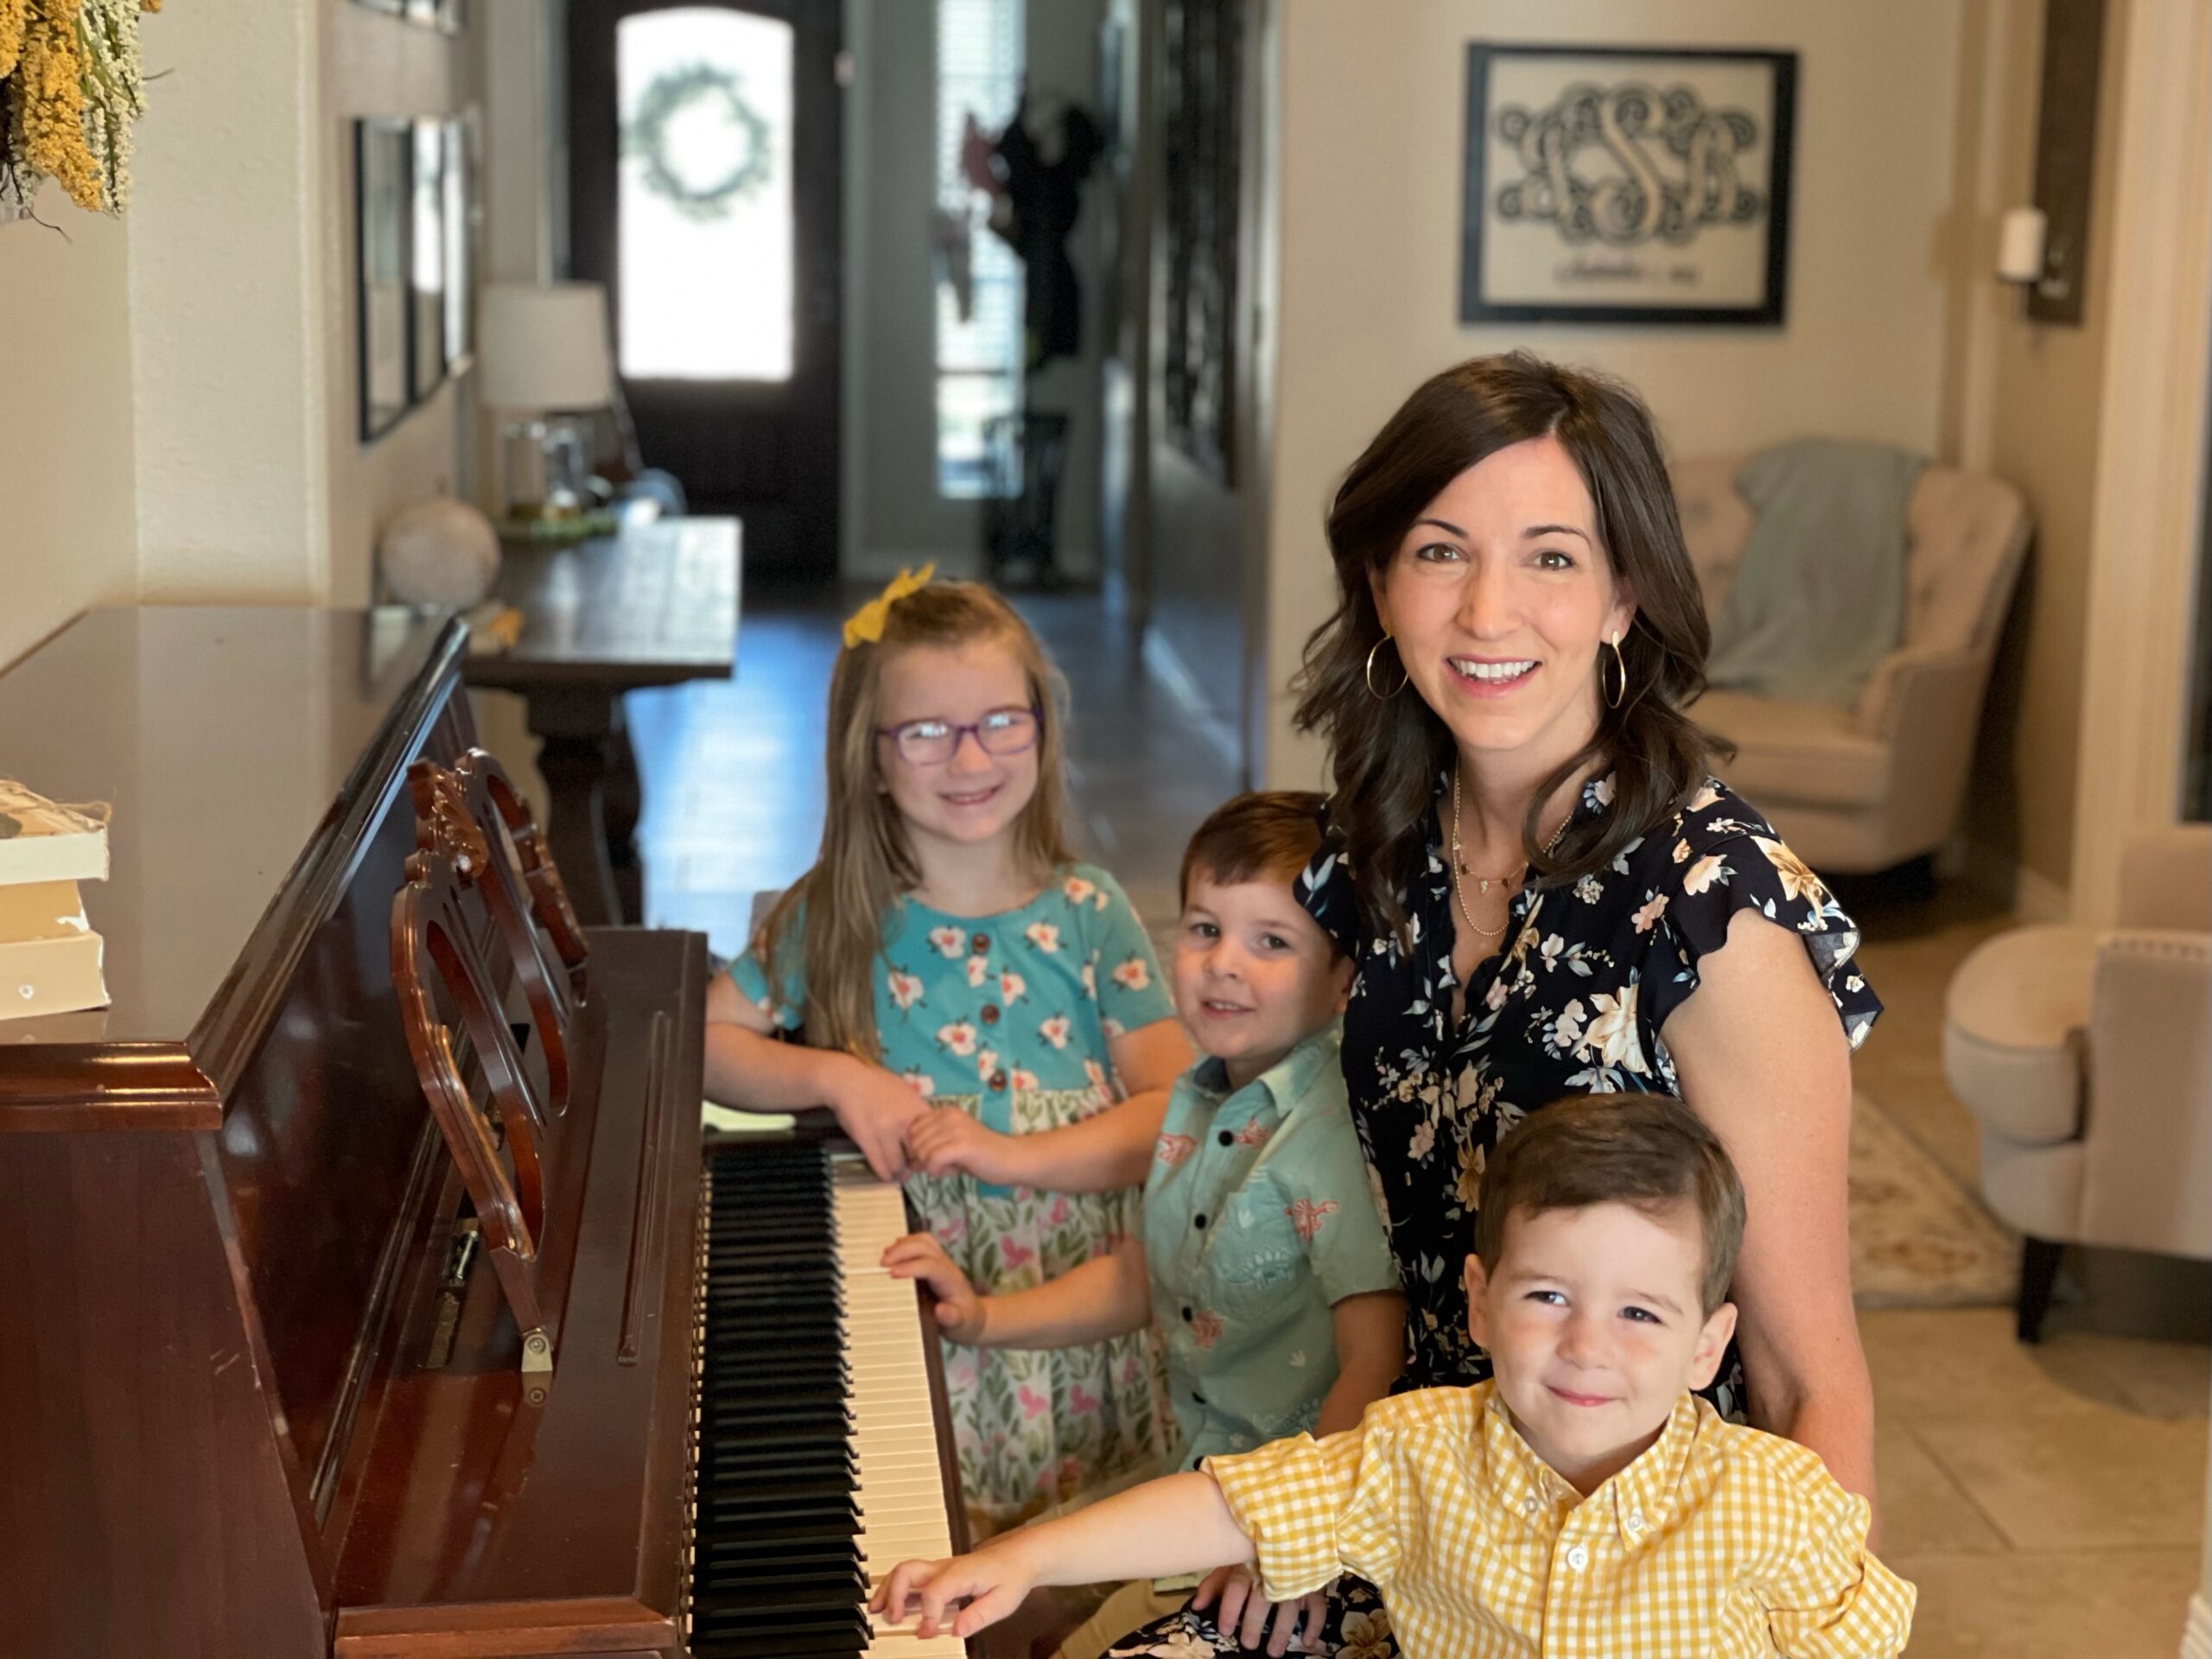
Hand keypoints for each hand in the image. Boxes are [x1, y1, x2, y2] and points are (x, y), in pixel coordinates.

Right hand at [829, 1060, 929, 1181]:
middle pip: (917, 1154)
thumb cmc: (876, 1083)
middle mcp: (904, 1122)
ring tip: (898, 1175)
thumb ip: (917, 1109)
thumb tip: (929, 1125)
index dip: (930, 1152)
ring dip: (898, 1173)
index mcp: (916, 1109)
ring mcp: (885, 1131)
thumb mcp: (905, 1090)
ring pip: (898, 1164)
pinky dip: (884, 1174)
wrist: (848, 1081)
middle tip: (913, 1169)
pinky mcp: (867, 1139)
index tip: (926, 1157)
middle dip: (916, 1165)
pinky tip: (886, 1175)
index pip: (932, 1139)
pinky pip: (880, 1164)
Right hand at [870, 1548, 1034, 1641]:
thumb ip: (979, 1616)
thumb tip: (956, 1631)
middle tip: (892, 1619)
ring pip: (903, 1570)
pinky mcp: (937, 1572)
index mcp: (960, 1574)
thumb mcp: (1003, 1602)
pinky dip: (895, 1588)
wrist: (1018, 1557)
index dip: (926, 1616)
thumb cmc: (1011, 1578)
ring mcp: (939, 1568)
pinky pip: (909, 1575)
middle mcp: (944, 1567)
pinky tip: (890, 1605)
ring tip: (876, 1610)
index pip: (933, 1592)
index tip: (927, 1633)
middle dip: (894, 1595)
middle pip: (908, 1571)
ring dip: (888, 1589)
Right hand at [882, 1231, 984, 1341]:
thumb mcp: (960, 1325)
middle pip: (925, 1246)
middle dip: (902, 1250)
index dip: (910, 1267)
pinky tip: (892, 1254)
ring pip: (923, 1240)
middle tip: (882, 1264)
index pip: (930, 1265)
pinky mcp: (934, 1261)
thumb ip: (952, 1318)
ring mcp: (941, 1261)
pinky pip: (920, 1244)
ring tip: (885, 1257)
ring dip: (902, 1245)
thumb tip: (940, 1310)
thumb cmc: (964, 1321)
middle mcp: (946, 1265)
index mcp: (951, 1280)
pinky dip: (904, 1245)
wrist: (973, 1317)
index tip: (891, 1274)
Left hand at [905, 1106, 1024, 1184]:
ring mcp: (956, 1129)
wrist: (1010, 1158)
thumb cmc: (980, 1154)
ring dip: (932, 1166)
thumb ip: (929, 1147)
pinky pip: (932, 1160)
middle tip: (943, 1164)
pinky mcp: (962, 1145)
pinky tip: (952, 1171)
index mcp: (945, 1112)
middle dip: (923, 1159)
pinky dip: (937, 1171)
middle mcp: (949, 1116)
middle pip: (914, 1142)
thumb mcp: (951, 1145)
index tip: (934, 1157)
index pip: (912, 1129)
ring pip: (922, 1152)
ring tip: (950, 1167)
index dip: (917, 1148)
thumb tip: (907, 1161)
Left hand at [1193, 1563, 1328, 1655]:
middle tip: (1249, 1643)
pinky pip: (1318, 1605)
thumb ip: (1214, 1584)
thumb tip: (1196, 1606)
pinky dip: (1315, 1623)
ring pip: (1289, 1604)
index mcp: (1247, 1562)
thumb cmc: (1252, 1555)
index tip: (1225, 1630)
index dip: (1230, 1608)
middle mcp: (1271, 1570)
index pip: (1237, 1584)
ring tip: (1274, 1651)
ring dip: (1282, 1629)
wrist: (1288, 1531)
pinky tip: (1308, 1641)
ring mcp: (1295, 1577)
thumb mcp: (1231, 1564)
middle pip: (1262, 1597)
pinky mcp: (1314, 1584)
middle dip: (1254, 1622)